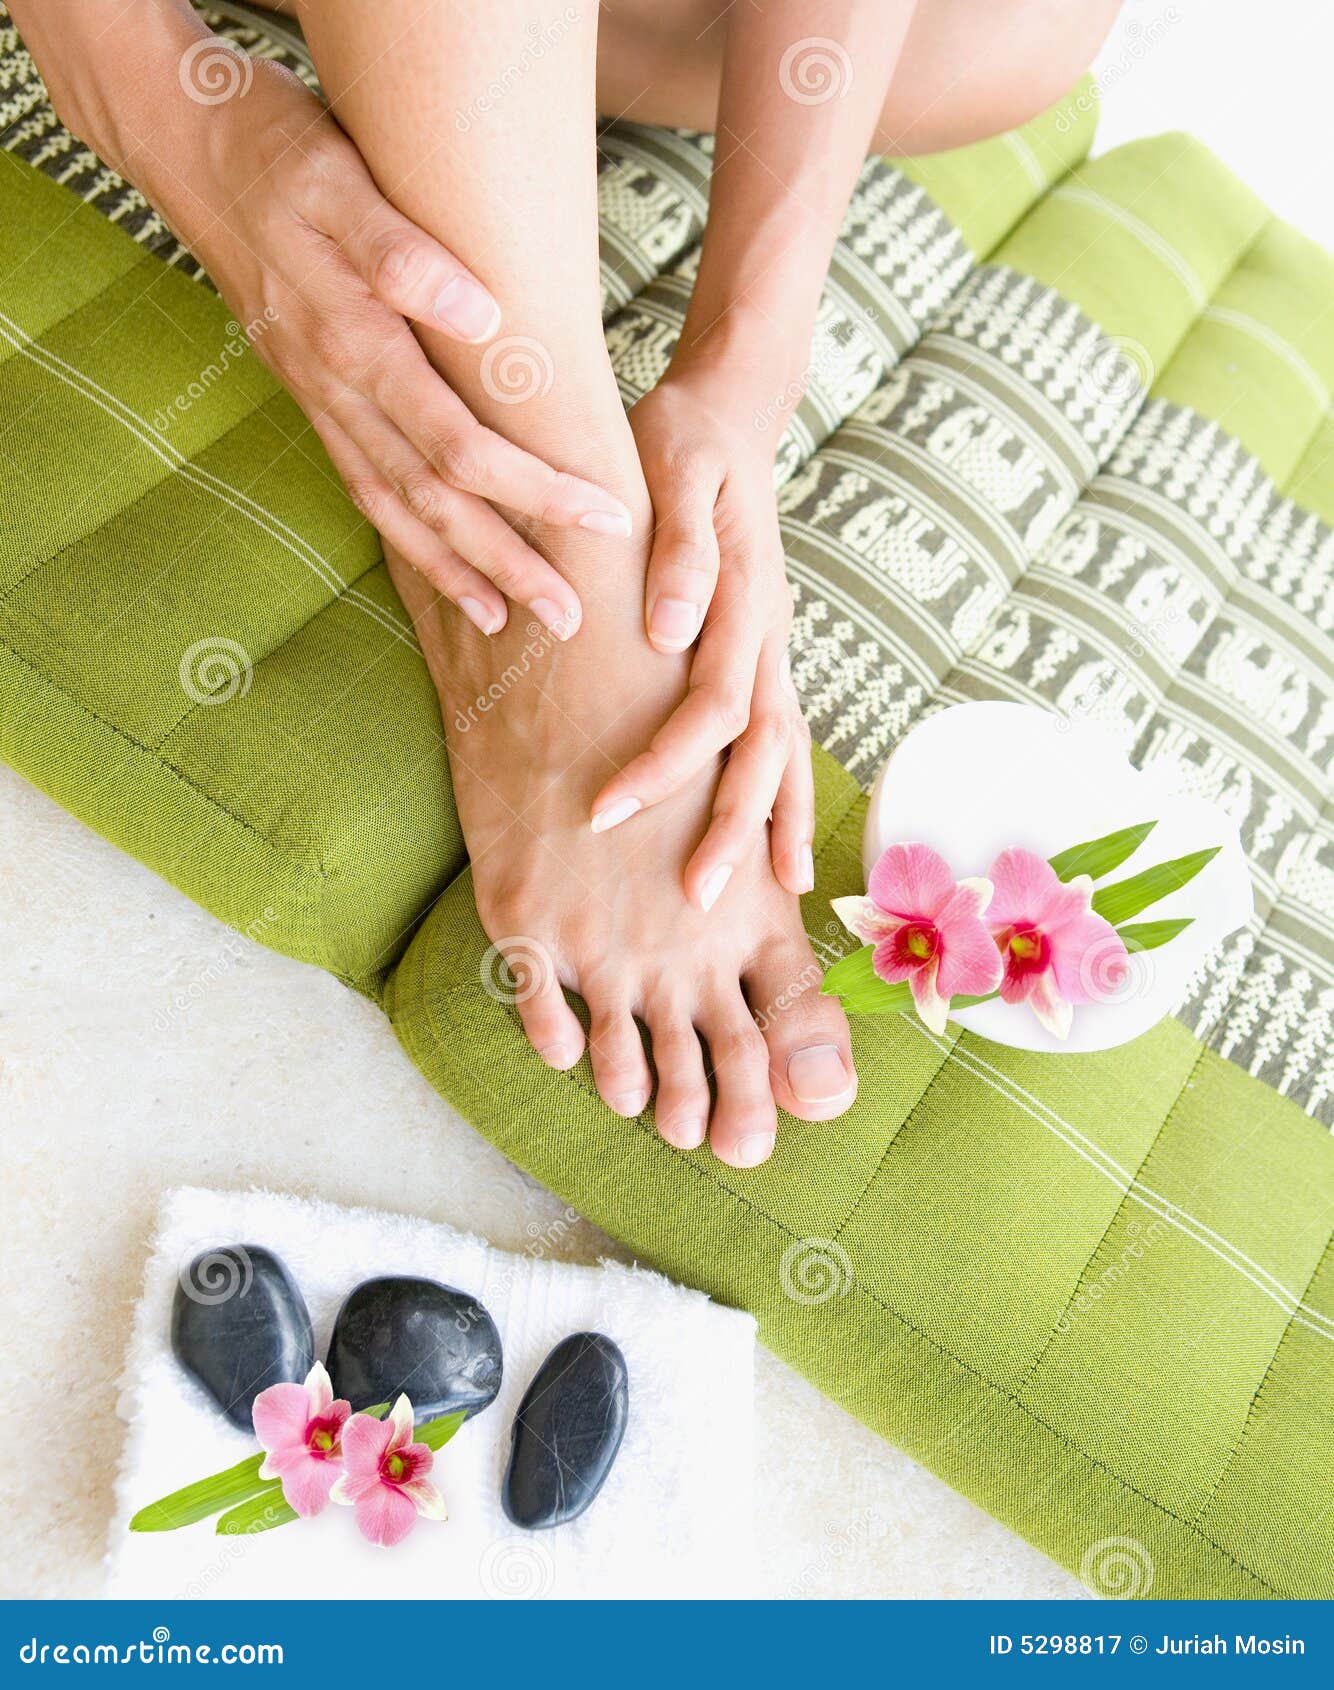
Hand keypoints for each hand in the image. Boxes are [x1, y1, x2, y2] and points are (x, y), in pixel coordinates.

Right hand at [146, 56, 630, 635]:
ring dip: (456, 571)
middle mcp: (337, 389)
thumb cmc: (273, 149)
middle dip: (507, 563)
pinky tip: (443, 567)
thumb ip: (401, 252)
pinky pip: (364, 487)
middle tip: (571, 620)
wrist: (185, 144)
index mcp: (355, 344)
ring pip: (394, 509)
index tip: (606, 516)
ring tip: (510, 622)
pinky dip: (408, 539)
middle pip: (434, 501)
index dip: (535, 489)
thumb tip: (480, 315)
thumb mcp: (336, 177)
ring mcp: (321, 399)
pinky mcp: (314, 396)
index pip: (461, 444)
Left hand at [590, 374, 813, 909]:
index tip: (605, 810)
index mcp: (744, 600)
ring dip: (774, 825)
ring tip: (769, 896)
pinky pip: (782, 738)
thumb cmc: (685, 442)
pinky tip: (782, 849)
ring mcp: (774, 649)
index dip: (664, 764)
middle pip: (760, 750)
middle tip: (696, 899)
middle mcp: (769, 635)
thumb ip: (680, 550)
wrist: (729, 415)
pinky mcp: (763, 654)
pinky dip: (786, 796)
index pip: (711, 706)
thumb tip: (672, 630)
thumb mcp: (674, 471)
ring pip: (785, 752)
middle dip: (730, 828)